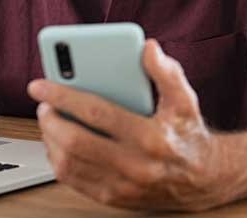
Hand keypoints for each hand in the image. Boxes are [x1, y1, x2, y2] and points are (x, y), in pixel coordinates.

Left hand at [27, 39, 228, 210]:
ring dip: (50, 140)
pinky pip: (73, 181)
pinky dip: (58, 160)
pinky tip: (57, 143)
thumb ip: (167, 72)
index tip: (41, 85)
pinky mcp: (113, 198)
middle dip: (51, 120)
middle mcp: (135, 165)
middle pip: (75, 142)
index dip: (64, 96)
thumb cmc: (188, 135)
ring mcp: (122, 185)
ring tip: (49, 120)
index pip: (96, 113)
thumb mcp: (185, 100)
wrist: (204, 179)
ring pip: (69, 164)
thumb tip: (149, 49)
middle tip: (43, 104)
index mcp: (150, 137)